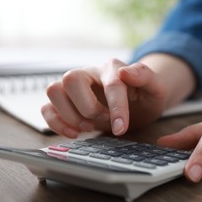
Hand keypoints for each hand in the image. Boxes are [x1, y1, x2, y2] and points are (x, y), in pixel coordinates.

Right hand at [41, 58, 166, 137]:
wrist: (138, 104)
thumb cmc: (144, 95)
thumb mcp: (155, 87)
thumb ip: (145, 76)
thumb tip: (126, 71)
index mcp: (112, 68)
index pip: (111, 84)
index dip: (116, 108)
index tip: (121, 129)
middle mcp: (89, 74)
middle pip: (71, 79)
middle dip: (87, 107)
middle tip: (102, 120)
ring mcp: (74, 88)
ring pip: (53, 91)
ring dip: (69, 115)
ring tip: (89, 127)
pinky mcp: (65, 103)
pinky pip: (46, 108)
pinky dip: (55, 123)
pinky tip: (74, 133)